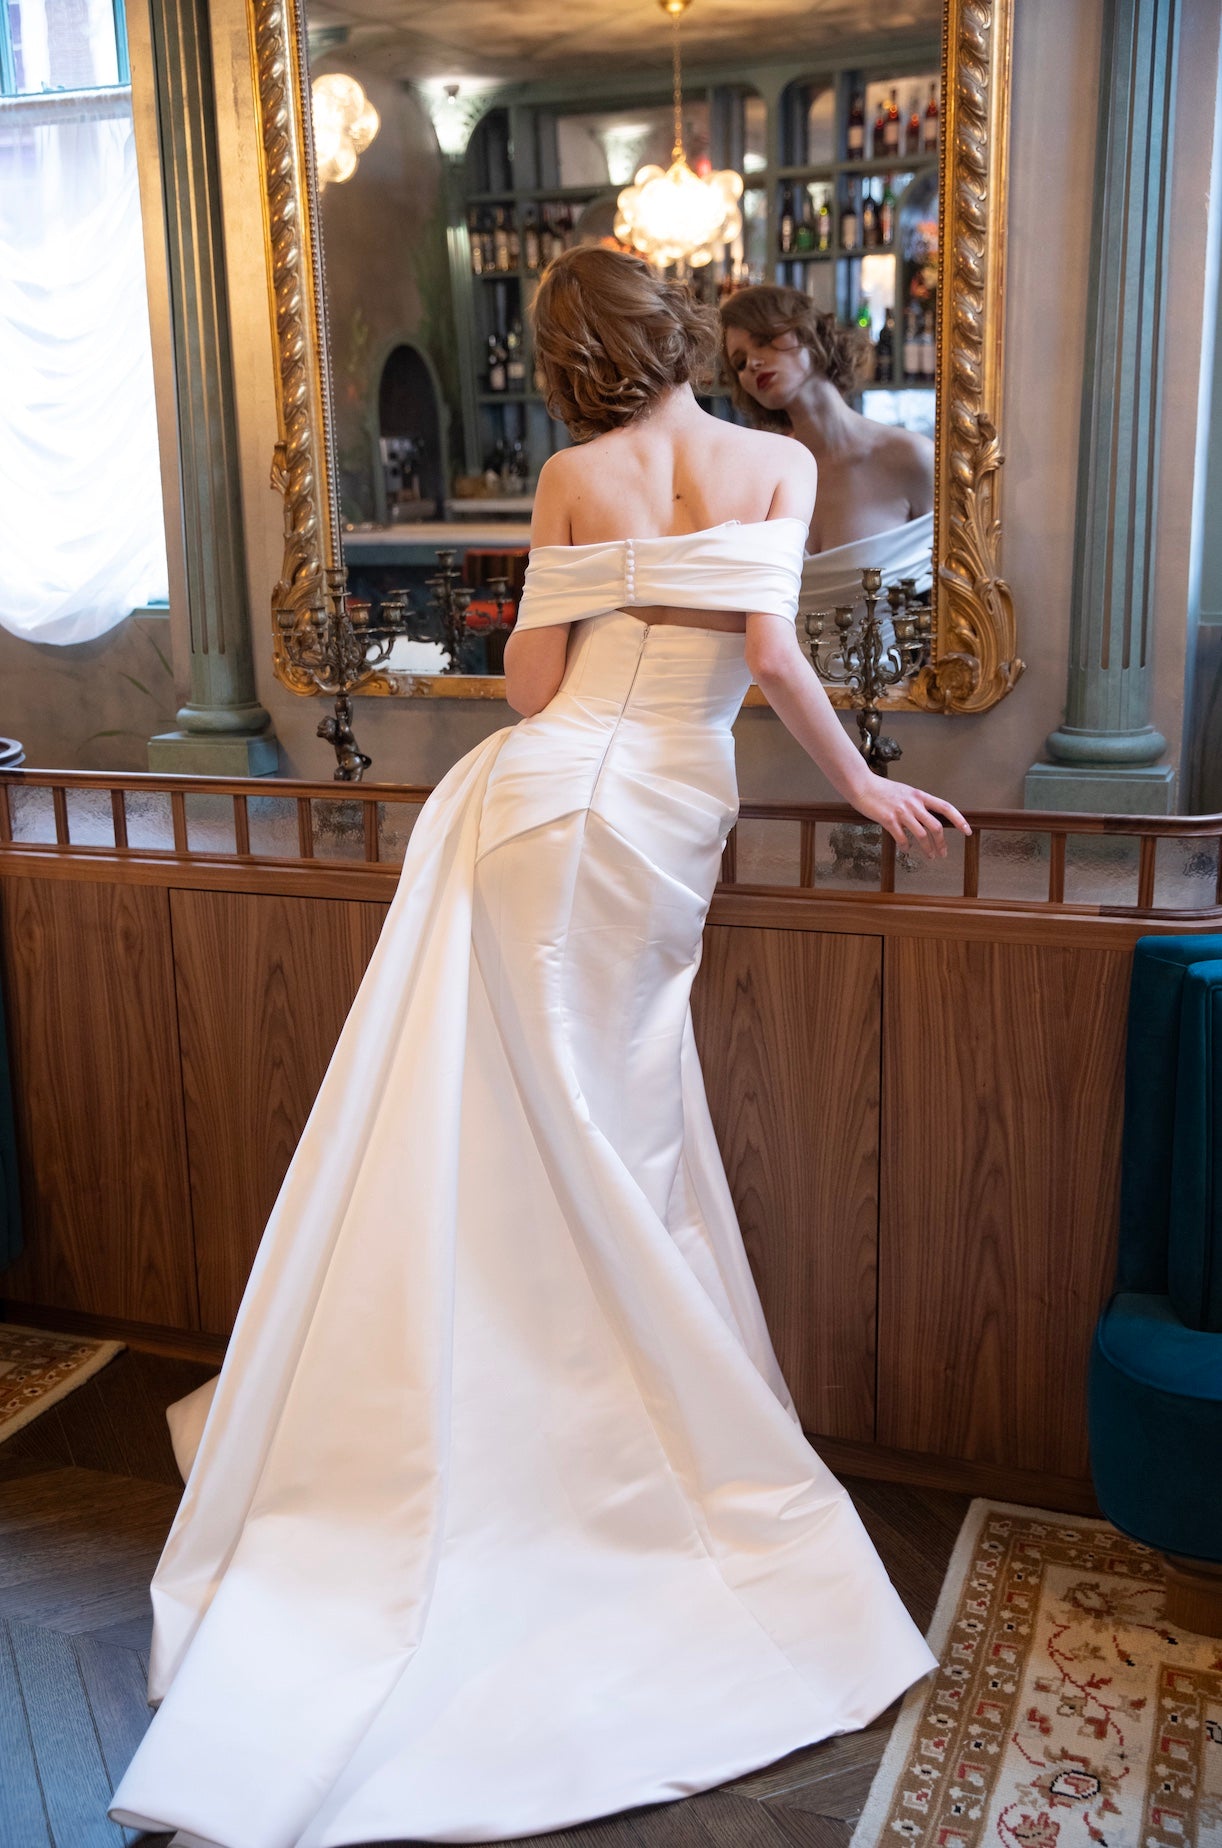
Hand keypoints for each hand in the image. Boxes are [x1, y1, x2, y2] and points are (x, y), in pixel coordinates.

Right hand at [847, 771, 970, 858]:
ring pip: (921, 835)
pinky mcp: (888, 820)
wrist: (861, 785)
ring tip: (929, 856)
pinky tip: (906, 849)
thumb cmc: (881, 789)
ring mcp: (901, 812)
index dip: (959, 820)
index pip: (946, 807)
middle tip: (943, 853)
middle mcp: (913, 804)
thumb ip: (916, 804)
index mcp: (919, 796)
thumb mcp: (904, 792)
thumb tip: (925, 818)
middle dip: (942, 843)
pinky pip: (901, 838)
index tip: (967, 831)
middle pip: (935, 826)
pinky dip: (905, 846)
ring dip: (927, 848)